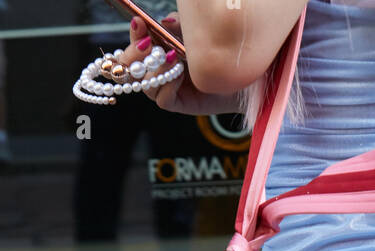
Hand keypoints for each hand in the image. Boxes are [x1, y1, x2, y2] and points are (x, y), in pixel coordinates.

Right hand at [114, 12, 243, 115]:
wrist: (243, 76)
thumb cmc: (219, 52)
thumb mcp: (198, 33)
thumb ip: (181, 26)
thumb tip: (164, 22)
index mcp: (159, 49)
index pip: (137, 44)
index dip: (134, 34)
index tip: (139, 22)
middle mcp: (159, 70)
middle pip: (131, 68)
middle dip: (134, 55)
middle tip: (146, 44)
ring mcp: (168, 88)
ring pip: (145, 84)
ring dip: (155, 70)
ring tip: (171, 58)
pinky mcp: (179, 104)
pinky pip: (163, 99)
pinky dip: (168, 86)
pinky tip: (180, 76)